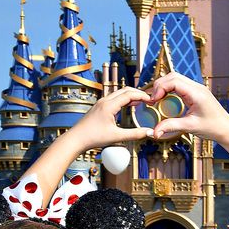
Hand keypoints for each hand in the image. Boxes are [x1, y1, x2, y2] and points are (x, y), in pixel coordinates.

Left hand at [21, 87, 153, 203]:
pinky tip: (127, 106)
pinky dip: (123, 99)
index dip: (142, 95)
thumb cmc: (93, 137)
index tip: (151, 100)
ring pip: (118, 93)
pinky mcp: (98, 107)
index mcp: (109, 105)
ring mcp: (101, 103)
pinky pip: (113, 98)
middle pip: (124, 90)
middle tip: (148, 99)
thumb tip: (149, 133)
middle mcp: (105, 101)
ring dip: (130, 95)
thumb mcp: (116, 137)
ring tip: (140, 102)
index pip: (129, 94)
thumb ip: (134, 134)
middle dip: (138, 93)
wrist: (76, 139)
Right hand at [148, 72, 228, 180]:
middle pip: (173, 76)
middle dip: (160, 85)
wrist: (226, 130)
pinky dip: (170, 90)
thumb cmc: (212, 128)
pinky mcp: (196, 93)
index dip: (160, 88)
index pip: (174, 81)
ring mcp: (197, 89)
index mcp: (196, 93)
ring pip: (176, 79)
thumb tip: (154, 132)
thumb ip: (171, 126)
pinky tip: (166, 101)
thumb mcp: (190, 127)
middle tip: (152, 99)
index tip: (153, 100)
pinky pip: (180, 86)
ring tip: (157, 100)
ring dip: (164, 86)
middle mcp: (197, 87)